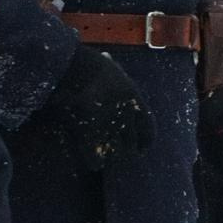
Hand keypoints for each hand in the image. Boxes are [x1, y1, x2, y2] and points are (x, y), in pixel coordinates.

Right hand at [48, 47, 153, 170]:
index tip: (144, 146)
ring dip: (113, 155)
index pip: (148, 125)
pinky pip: (95, 153)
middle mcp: (125, 114)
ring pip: (116, 149)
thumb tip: (107, 58)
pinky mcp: (89, 131)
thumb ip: (112, 70)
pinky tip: (95, 164)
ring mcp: (108, 124)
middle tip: (126, 156)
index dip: (146, 138)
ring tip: (111, 160)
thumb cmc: (88, 64)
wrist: (75, 67)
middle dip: (129, 150)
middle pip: (132, 140)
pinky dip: (95, 161)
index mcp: (134, 99)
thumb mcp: (107, 65)